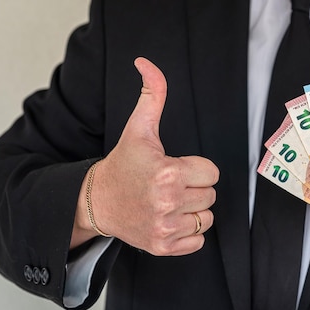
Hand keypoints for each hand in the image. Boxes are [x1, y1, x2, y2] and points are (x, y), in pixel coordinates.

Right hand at [74, 57, 218, 255]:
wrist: (97, 202)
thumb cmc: (123, 164)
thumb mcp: (138, 128)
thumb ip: (152, 95)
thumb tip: (146, 62)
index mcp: (168, 172)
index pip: (212, 172)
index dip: (196, 168)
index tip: (176, 168)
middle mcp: (168, 202)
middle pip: (210, 195)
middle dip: (195, 188)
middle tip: (170, 185)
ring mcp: (165, 227)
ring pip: (207, 218)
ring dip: (192, 210)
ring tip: (169, 202)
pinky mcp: (163, 246)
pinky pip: (198, 240)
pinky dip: (188, 232)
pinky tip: (170, 219)